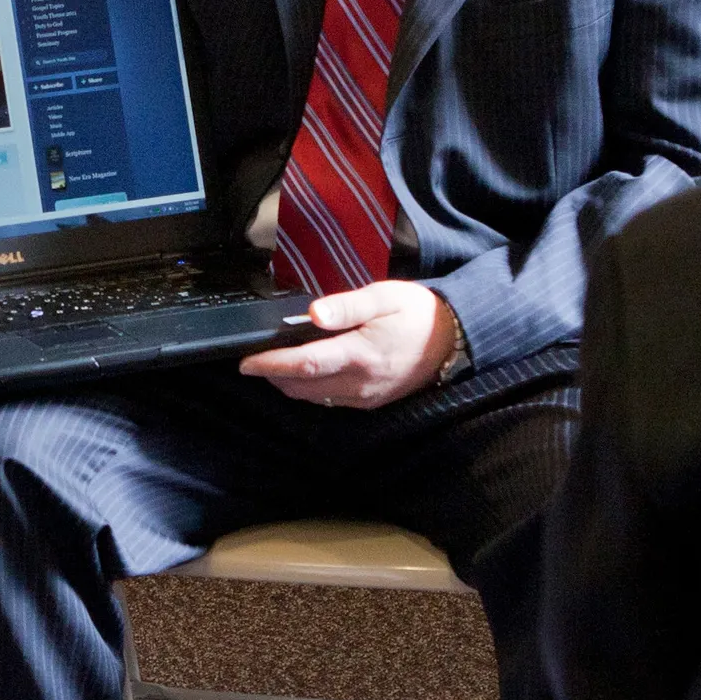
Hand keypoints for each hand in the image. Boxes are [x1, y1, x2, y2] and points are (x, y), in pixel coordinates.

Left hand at [238, 280, 457, 410]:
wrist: (454, 342)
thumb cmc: (417, 314)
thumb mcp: (384, 297)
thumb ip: (346, 306)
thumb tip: (313, 313)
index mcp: (360, 354)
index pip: (304, 364)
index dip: (270, 364)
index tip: (246, 362)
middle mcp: (360, 383)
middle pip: (301, 386)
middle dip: (273, 375)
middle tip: (255, 358)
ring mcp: (365, 397)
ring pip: (313, 397)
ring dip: (289, 383)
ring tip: (275, 362)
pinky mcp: (370, 402)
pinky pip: (330, 400)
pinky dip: (310, 388)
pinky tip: (307, 370)